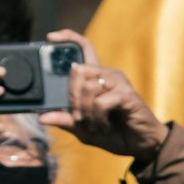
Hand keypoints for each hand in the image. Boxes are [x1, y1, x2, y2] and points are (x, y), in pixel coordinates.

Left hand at [39, 28, 167, 164]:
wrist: (142, 146)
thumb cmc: (114, 133)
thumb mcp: (84, 128)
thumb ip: (65, 120)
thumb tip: (42, 117)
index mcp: (96, 77)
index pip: (84, 46)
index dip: (68, 38)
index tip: (50, 37)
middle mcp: (107, 74)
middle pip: (77, 69)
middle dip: (72, 97)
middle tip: (79, 117)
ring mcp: (118, 82)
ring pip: (87, 87)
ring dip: (85, 112)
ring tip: (93, 126)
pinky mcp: (126, 94)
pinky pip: (100, 102)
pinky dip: (97, 118)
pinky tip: (103, 127)